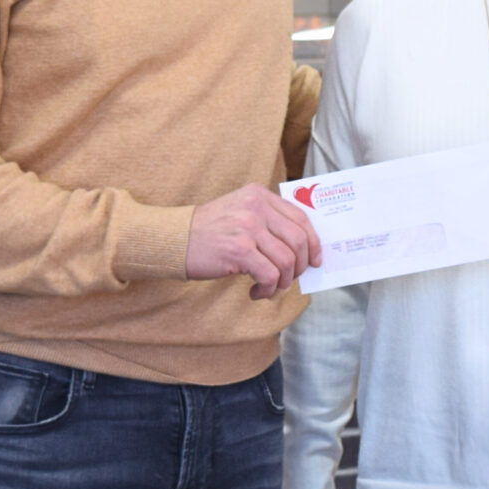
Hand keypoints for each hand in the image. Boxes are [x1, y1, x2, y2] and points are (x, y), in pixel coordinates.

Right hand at [187, 184, 322, 298]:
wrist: (173, 240)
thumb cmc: (208, 232)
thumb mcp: (240, 212)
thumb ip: (268, 221)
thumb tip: (302, 249)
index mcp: (259, 195)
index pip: (300, 218)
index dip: (314, 242)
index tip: (315, 260)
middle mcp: (256, 207)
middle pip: (299, 241)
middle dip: (301, 266)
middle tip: (291, 279)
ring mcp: (248, 227)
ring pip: (287, 261)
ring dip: (283, 282)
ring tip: (269, 288)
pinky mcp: (239, 250)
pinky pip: (270, 275)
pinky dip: (267, 290)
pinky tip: (255, 292)